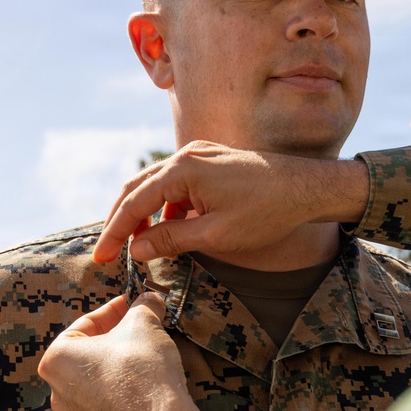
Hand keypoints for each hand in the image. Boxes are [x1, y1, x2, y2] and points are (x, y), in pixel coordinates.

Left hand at [38, 293, 210, 410]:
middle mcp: (58, 387)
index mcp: (57, 358)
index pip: (87, 322)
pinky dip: (124, 382)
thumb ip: (144, 305)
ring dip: (121, 357)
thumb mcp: (144, 322)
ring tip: (147, 347)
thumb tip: (150, 298)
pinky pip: (109, 395)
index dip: (115, 308)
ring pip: (99, 372)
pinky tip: (147, 374)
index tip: (134, 302)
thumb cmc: (141, 367)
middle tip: (142, 323)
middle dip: (118, 333)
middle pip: (90, 348)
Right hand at [92, 141, 369, 263]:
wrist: (308, 188)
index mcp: (183, 169)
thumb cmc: (267, 211)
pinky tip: (175, 229)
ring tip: (143, 245)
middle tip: (111, 251)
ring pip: (158, 185)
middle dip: (123, 220)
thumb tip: (136, 248)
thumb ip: (171, 240)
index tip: (102, 257)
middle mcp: (188, 155)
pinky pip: (179, 183)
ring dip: (147, 214)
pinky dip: (170, 206)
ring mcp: (201, 154)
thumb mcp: (216, 234)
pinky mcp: (213, 160)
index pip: (134, 201)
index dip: (115, 232)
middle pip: (138, 187)